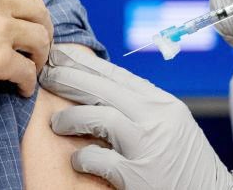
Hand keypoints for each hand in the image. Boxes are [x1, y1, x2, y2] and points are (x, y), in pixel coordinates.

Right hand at [0, 0, 52, 105]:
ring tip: (34, 67)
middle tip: (39, 45)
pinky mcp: (0, 58)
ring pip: (40, 38)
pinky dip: (29, 83)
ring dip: (40, 55)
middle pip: (36, 10)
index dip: (23, 11)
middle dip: (43, 28)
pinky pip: (28, 71)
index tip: (22, 25)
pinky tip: (21, 90)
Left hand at [39, 46, 232, 189]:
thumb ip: (140, 105)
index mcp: (162, 103)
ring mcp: (148, 146)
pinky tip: (77, 160)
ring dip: (71, 118)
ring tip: (57, 123)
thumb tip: (98, 84)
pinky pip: (100, 158)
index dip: (84, 63)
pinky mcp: (139, 176)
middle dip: (69, 79)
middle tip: (46, 76)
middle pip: (102, 88)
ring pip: (98, 116)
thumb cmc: (186, 162)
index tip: (60, 55)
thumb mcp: (170, 123)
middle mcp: (156, 118)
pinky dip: (83, 157)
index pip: (116, 74)